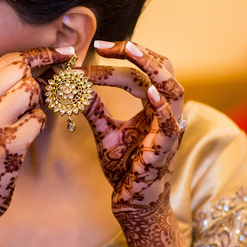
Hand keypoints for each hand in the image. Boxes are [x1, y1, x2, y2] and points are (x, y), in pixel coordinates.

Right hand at [0, 47, 71, 241]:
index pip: (6, 59)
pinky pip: (38, 118)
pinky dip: (37, 126)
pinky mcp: (8, 145)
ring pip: (31, 90)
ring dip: (35, 105)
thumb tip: (42, 62)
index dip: (38, 54)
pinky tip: (22, 138)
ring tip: (21, 121)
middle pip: (21, 70)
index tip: (62, 52)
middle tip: (37, 97)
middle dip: (36, 81)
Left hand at [82, 41, 184, 215]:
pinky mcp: (166, 148)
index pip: (139, 72)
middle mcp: (165, 112)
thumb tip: (74, 87)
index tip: (96, 46)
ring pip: (173, 89)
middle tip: (105, 44)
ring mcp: (169, 129)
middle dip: (136, 53)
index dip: (120, 57)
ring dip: (153, 69)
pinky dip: (162, 108)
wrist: (132, 202)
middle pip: (162, 70)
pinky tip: (149, 94)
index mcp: (153, 106)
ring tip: (132, 52)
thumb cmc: (124, 167)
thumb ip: (95, 109)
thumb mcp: (105, 132)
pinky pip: (170, 124)